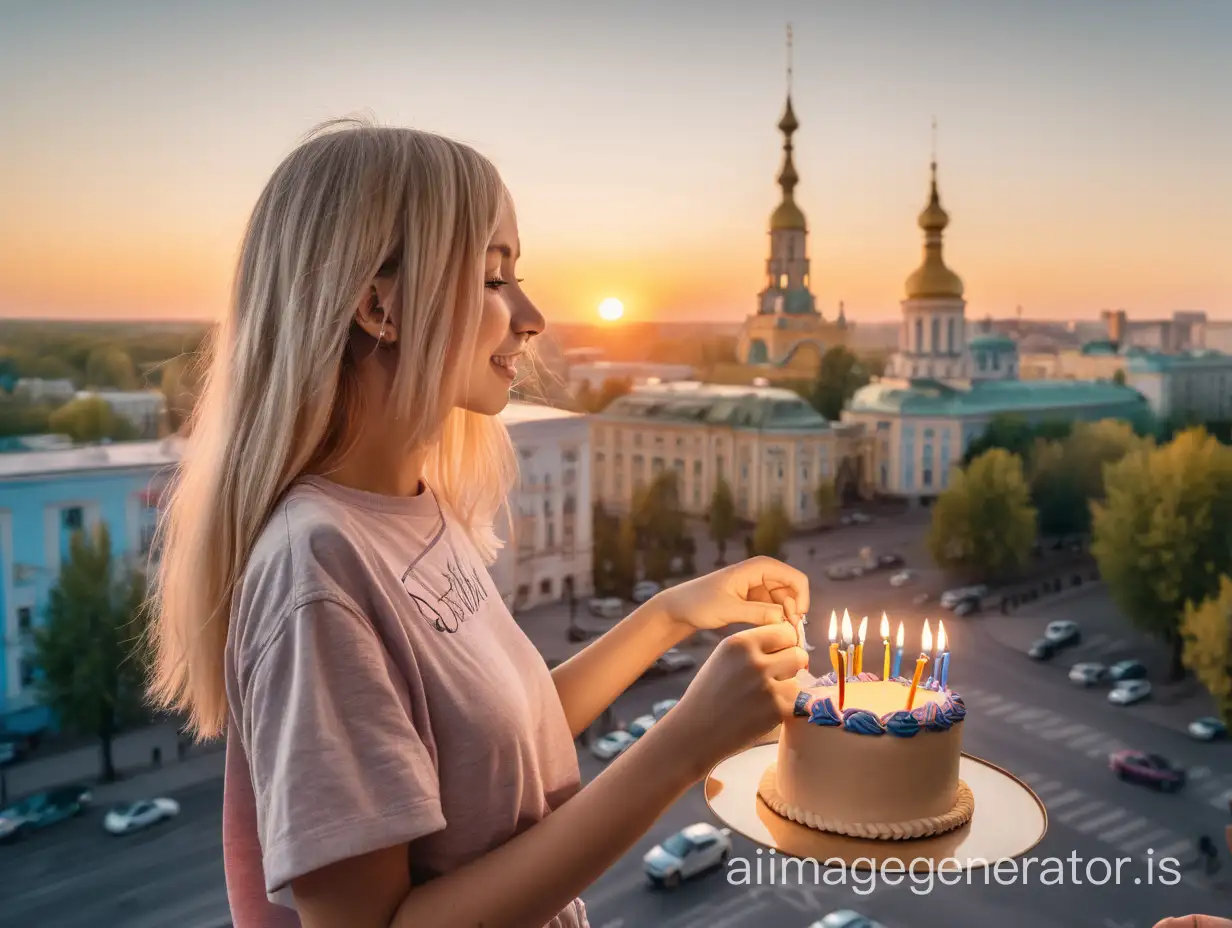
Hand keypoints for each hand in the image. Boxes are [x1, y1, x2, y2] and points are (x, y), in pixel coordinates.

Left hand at [654, 556, 810, 634]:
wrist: (679, 608)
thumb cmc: (700, 603)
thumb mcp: (730, 609)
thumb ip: (759, 613)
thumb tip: (785, 620)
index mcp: (758, 567)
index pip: (795, 578)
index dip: (802, 599)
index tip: (795, 621)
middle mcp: (761, 574)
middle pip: (793, 591)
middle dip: (794, 611)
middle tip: (788, 635)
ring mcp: (757, 587)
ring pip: (785, 602)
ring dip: (786, 618)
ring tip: (779, 637)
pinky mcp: (753, 599)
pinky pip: (774, 608)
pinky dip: (776, 620)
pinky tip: (770, 633)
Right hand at [665, 621, 807, 770]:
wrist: (695, 731)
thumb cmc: (710, 693)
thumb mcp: (725, 657)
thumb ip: (755, 646)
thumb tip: (792, 641)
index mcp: (739, 642)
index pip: (785, 631)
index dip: (785, 644)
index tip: (779, 655)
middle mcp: (754, 661)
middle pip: (798, 653)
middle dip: (791, 665)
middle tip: (777, 676)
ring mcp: (766, 686)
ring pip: (799, 678)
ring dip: (789, 686)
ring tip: (765, 695)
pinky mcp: (776, 709)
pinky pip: (796, 700)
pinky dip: (786, 705)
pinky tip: (765, 710)